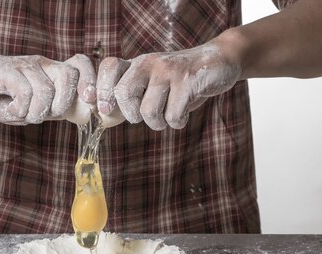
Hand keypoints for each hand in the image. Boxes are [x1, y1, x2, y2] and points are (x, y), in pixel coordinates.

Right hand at [0, 46, 94, 124]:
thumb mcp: (27, 107)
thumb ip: (47, 111)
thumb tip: (66, 115)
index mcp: (51, 72)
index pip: (80, 66)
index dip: (88, 83)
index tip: (86, 105)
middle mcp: (41, 64)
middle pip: (68, 75)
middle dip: (61, 104)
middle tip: (42, 115)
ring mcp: (23, 65)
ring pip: (45, 89)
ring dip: (36, 111)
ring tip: (21, 114)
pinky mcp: (5, 69)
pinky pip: (23, 91)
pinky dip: (19, 108)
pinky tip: (10, 109)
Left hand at [96, 41, 240, 129]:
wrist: (219, 62)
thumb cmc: (180, 81)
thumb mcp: (153, 82)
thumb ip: (131, 95)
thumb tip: (105, 115)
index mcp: (136, 63)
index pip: (108, 67)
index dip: (101, 91)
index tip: (105, 111)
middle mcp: (149, 62)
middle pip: (123, 94)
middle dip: (132, 115)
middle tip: (144, 117)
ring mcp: (168, 71)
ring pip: (148, 111)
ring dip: (158, 123)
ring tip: (168, 115)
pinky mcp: (188, 81)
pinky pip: (173, 115)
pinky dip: (178, 122)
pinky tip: (184, 113)